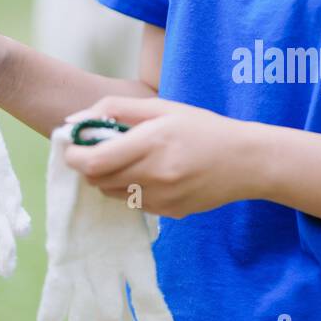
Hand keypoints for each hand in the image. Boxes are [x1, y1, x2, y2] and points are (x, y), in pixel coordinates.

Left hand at [61, 96, 266, 218]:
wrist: (245, 162)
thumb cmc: (203, 128)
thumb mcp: (162, 107)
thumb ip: (116, 108)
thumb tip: (74, 121)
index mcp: (152, 143)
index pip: (93, 162)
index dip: (74, 155)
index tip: (74, 145)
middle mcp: (154, 175)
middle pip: (96, 180)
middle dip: (90, 165)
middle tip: (102, 149)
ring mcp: (161, 199)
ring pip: (111, 194)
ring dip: (108, 177)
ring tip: (130, 159)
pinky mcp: (168, 213)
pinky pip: (132, 203)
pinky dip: (130, 188)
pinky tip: (150, 173)